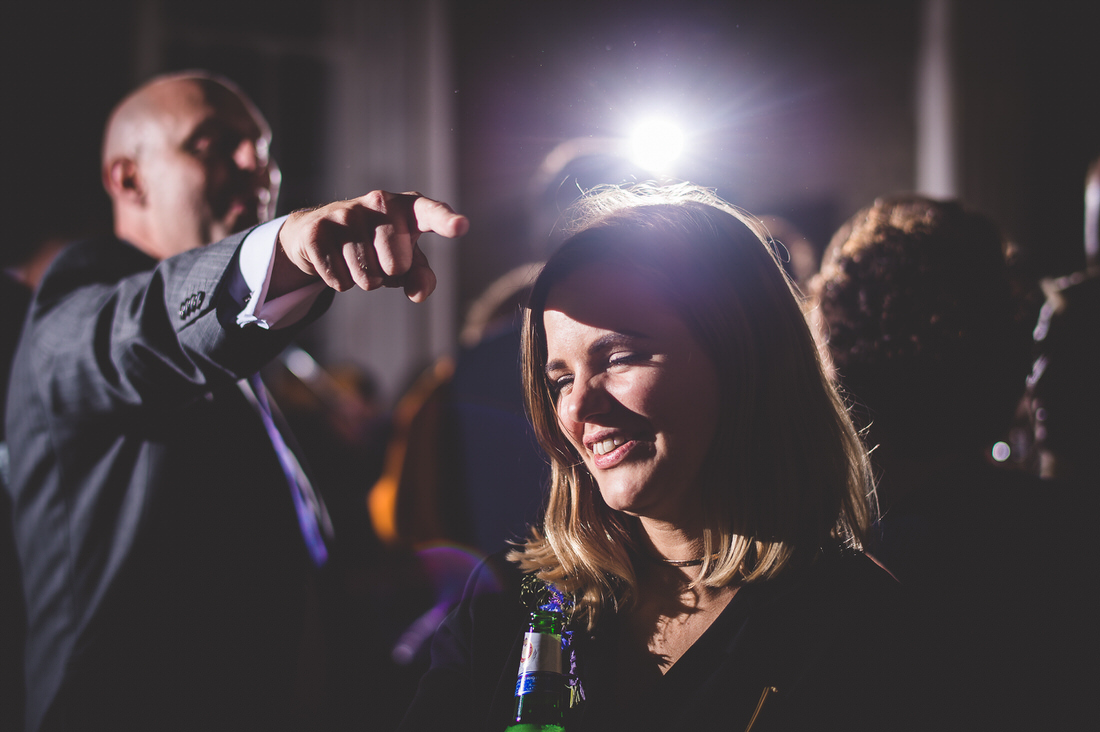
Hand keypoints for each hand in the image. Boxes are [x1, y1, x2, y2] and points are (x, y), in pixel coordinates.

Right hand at [272, 191, 468, 300]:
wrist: (320, 231)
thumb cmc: (377, 246)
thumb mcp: (406, 260)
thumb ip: (422, 276)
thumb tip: (419, 294)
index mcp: (409, 207)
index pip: (432, 214)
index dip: (446, 221)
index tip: (461, 226)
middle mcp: (380, 202)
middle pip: (396, 266)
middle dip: (388, 274)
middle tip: (377, 257)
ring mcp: (347, 213)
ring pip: (367, 278)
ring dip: (364, 280)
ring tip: (357, 257)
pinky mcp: (319, 230)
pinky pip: (341, 281)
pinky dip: (342, 281)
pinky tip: (336, 260)